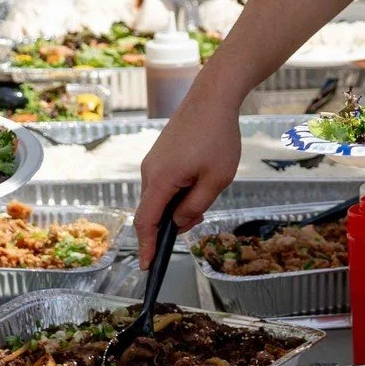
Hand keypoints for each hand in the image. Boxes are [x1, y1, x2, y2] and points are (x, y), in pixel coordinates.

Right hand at [134, 85, 241, 266]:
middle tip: (198, 219)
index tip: (147, 267)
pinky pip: (163, 184)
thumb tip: (177, 222)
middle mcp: (149, 172)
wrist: (211, 97)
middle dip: (170, 225)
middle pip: (151, 212)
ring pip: (158, 198)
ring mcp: (153, 162)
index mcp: (160, 180)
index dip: (147, 247)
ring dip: (176, 207)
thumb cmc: (218, 137)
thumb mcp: (216, 179)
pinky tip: (198, 184)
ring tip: (205, 194)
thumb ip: (195, 206)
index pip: (146, 222)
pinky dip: (176, 194)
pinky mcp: (160, 155)